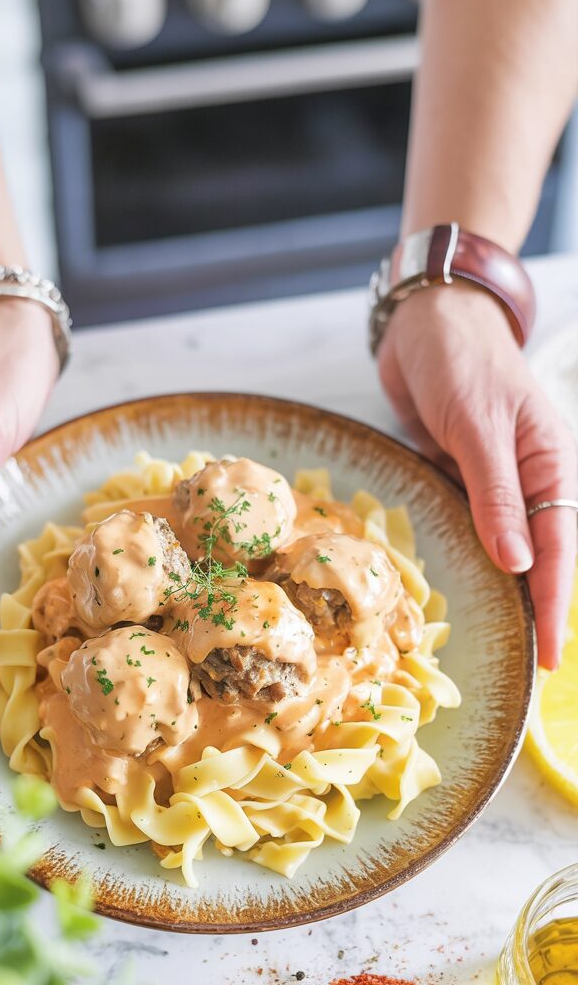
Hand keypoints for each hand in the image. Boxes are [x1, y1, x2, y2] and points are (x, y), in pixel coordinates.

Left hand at [378, 285, 576, 668]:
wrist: (426, 319)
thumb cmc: (461, 361)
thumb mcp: (479, 428)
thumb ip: (496, 495)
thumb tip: (516, 562)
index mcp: (553, 466)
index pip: (559, 551)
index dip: (555, 606)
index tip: (550, 657)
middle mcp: (530, 480)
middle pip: (539, 557)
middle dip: (538, 608)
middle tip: (529, 666)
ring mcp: (494, 482)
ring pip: (505, 548)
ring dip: (503, 589)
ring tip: (501, 641)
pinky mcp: (459, 477)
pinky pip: (469, 528)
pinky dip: (469, 558)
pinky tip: (463, 589)